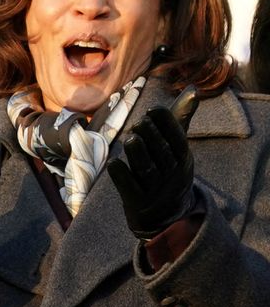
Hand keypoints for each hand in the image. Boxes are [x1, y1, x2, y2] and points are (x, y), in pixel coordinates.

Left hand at [109, 88, 200, 239]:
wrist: (165, 217)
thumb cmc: (169, 172)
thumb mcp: (178, 149)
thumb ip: (180, 120)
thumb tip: (194, 89)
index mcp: (183, 160)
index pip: (177, 139)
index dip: (166, 124)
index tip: (153, 109)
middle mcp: (172, 176)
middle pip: (162, 153)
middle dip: (151, 136)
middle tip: (138, 121)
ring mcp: (155, 191)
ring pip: (147, 170)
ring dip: (138, 153)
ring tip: (130, 138)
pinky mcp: (137, 204)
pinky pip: (129, 188)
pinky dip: (121, 175)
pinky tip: (113, 163)